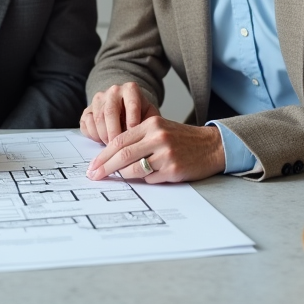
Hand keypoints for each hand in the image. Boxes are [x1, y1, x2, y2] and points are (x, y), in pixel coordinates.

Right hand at [80, 81, 159, 143]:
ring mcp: (98, 99)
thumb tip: (147, 139)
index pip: (131, 104)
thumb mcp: (150, 116)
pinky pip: (86, 123)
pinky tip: (102, 141)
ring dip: (104, 136)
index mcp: (130, 89)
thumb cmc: (141, 115)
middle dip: (115, 133)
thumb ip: (151, 124)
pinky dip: (94, 136)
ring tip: (113, 148)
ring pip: (97, 119)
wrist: (127, 110)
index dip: (132, 122)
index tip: (135, 137)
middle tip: (120, 149)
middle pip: (110, 112)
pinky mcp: (87, 109)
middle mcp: (113, 91)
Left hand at [84, 117, 225, 183]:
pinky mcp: (174, 170)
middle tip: (94, 176)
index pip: (119, 141)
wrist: (211, 146)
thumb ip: (137, 139)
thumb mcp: (160, 129)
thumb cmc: (182, 139)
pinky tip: (153, 174)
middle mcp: (158, 137)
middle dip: (105, 168)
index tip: (92, 166)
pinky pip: (150, 179)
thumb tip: (110, 158)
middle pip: (122, 155)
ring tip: (122, 176)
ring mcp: (166, 154)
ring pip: (134, 170)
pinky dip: (146, 179)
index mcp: (151, 124)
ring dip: (125, 176)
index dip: (102, 156)